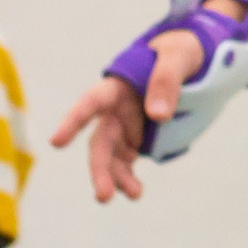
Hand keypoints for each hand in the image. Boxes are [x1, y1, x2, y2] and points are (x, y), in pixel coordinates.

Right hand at [47, 0, 242, 202]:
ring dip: (116, 178)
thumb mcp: (178, 56)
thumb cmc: (180, 51)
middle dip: (99, 168)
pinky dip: (128, 177)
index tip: (56, 142)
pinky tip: (135, 192)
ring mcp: (125, 127)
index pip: (91, 103)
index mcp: (117, 87)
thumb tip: (158, 115)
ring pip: (112, 157)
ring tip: (133, 195)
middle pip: (100, 141)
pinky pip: (128, 161)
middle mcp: (115, 110)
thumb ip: (166, 81)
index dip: (73, 122)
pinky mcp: (137, 139)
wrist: (191, 59)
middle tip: (103, 195)